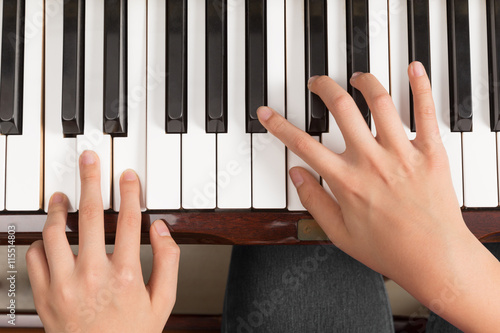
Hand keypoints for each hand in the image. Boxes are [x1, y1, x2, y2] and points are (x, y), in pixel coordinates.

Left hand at [26, 151, 179, 332]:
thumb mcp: (164, 301)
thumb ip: (168, 260)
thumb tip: (160, 229)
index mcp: (126, 275)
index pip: (130, 220)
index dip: (129, 192)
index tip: (127, 176)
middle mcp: (93, 275)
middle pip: (91, 216)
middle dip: (91, 181)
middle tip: (88, 161)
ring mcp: (66, 284)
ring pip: (55, 233)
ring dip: (57, 209)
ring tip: (61, 196)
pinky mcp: (45, 295)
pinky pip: (34, 259)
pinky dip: (39, 242)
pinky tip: (47, 236)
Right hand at [257, 62, 499, 330]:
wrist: (435, 259)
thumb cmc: (389, 250)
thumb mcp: (339, 233)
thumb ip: (314, 200)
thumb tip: (296, 174)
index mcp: (346, 181)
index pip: (303, 144)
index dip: (279, 125)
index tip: (267, 113)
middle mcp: (371, 161)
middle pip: (341, 109)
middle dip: (324, 88)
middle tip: (317, 83)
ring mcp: (401, 153)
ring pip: (380, 102)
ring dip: (364, 82)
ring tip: (356, 78)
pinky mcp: (430, 152)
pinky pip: (426, 112)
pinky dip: (420, 87)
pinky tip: (413, 69)